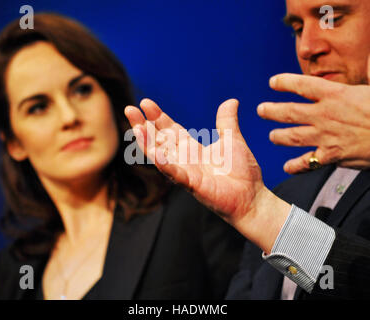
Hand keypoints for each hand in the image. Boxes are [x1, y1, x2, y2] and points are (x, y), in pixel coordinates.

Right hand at [125, 98, 289, 252]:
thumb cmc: (242, 172)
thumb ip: (227, 121)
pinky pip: (176, 174)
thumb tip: (232, 100)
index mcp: (193, 148)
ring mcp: (187, 172)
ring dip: (147, 142)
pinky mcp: (193, 185)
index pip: (170, 130)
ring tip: (135, 127)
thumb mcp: (233, 140)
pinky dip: (166, 165)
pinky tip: (155, 153)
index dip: (157, 117)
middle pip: (159, 140)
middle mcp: (185, 159)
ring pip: (161, 156)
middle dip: (144, 125)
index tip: (146, 103)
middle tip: (130, 109)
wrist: (252, 197)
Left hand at [257, 58, 369, 173]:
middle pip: (289, 112)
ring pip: (293, 136)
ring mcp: (326, 136)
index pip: (302, 85)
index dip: (284, 82)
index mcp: (336, 94)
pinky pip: (309, 162)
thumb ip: (367, 72)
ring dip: (279, 136)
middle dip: (271, 111)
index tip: (273, 82)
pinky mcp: (333, 155)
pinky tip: (287, 167)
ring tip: (271, 137)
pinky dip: (296, 166)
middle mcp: (325, 115)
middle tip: (261, 110)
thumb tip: (368, 60)